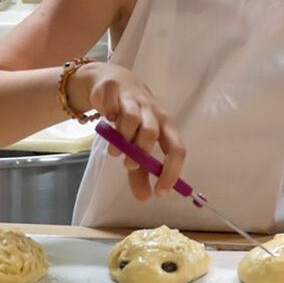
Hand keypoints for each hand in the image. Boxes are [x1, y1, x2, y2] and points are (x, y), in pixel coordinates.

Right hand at [69, 62, 184, 201]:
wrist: (113, 83)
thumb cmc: (132, 119)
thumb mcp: (136, 147)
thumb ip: (140, 174)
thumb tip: (146, 199)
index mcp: (166, 126)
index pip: (177, 149)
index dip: (171, 172)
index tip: (160, 192)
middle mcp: (154, 112)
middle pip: (151, 133)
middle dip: (138, 153)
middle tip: (129, 165)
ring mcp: (134, 99)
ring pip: (130, 120)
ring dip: (121, 139)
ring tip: (115, 149)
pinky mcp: (114, 89)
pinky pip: (110, 104)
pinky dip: (108, 113)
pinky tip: (106, 118)